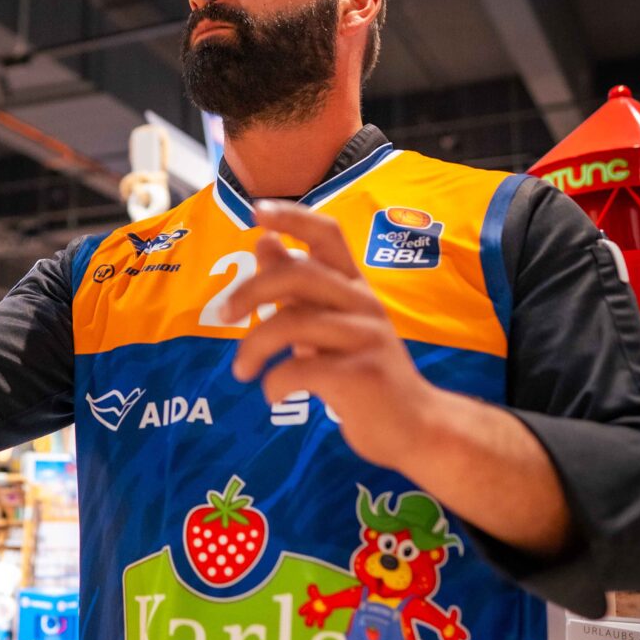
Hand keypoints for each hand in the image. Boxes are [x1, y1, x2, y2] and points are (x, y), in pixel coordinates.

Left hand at [223, 200, 437, 472]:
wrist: (416, 428)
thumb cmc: (362, 369)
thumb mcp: (328, 321)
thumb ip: (297, 286)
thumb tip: (263, 241)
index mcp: (353, 285)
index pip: (328, 233)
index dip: (292, 217)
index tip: (255, 212)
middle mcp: (363, 303)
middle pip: (299, 274)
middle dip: (251, 291)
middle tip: (224, 315)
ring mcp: (366, 338)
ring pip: (294, 323)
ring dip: (254, 346)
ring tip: (241, 371)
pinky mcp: (362, 376)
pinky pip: (302, 370)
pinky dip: (274, 382)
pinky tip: (272, 393)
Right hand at [298, 584, 330, 627]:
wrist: (326, 602)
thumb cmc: (318, 598)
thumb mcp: (315, 594)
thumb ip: (313, 590)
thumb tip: (311, 585)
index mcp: (307, 607)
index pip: (301, 611)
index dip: (301, 612)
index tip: (302, 612)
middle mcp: (310, 613)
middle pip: (306, 620)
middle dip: (307, 621)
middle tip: (309, 620)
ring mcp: (315, 617)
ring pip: (310, 623)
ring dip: (311, 624)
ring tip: (313, 623)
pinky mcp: (321, 619)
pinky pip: (320, 624)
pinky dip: (320, 624)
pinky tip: (320, 623)